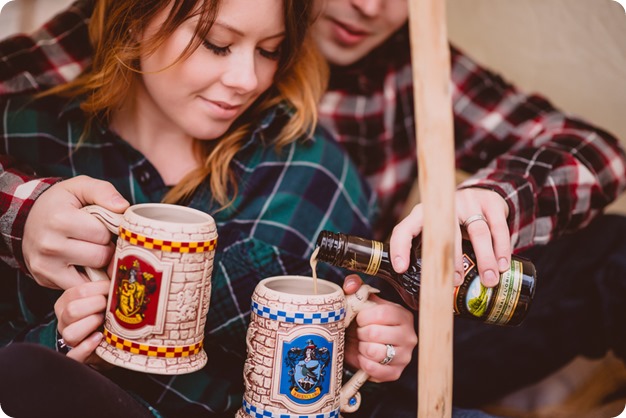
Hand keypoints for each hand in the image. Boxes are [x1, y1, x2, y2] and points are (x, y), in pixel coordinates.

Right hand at [23, 175, 128, 289]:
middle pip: (100, 256)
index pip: (103, 234)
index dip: (108, 230)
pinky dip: (88, 279)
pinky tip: (85, 265)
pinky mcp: (44, 279)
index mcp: (59, 220)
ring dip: (98, 265)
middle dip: (105, 248)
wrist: (28, 217)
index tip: (102, 225)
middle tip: (98, 240)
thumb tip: (123, 207)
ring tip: (92, 251)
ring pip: (93, 275)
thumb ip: (103, 191)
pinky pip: (79, 287)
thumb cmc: (60, 202)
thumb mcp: (80, 186)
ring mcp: (45, 266)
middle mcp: (49, 245)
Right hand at [54, 280, 109, 367]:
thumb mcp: (106, 296)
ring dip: (90, 325)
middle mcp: (64, 320)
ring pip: (70, 333)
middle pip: (72, 310)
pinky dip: (86, 347)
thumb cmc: (108, 315)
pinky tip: (99, 338)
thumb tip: (122, 265)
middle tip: (109, 306)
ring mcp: (68, 340)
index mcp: (68, 302)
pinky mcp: (76, 357)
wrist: (111, 342)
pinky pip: (74, 355)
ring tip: (104, 323)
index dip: (99, 288)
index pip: (77, 291)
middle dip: (95, 306)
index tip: (113, 288)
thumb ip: (108, 283)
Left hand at [343, 275, 416, 382]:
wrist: (366, 344)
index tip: (360, 319)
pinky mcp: (396, 372)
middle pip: (375, 334)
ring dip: (362, 348)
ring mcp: (405, 355)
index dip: (364, 317)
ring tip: (363, 344)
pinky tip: (364, 356)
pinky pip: (375, 370)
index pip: (382, 314)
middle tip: (360, 332)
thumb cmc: (367, 321)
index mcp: (402, 315)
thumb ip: (356, 287)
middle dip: (360, 333)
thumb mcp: (363, 301)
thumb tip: (351, 285)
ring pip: (375, 353)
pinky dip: (364, 363)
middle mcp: (409, 335)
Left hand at [390, 187, 509, 286]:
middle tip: (456, 281)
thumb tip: (423, 290)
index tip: (401, 268)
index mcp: (422, 215)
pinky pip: (498, 227)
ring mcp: (468, 202)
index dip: (400, 248)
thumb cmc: (454, 222)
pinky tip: (503, 265)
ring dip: (485, 258)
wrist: (481, 194)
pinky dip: (502, 248)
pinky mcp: (490, 202)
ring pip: (478, 231)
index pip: (404, 229)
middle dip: (452, 259)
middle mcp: (444, 207)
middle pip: (446, 232)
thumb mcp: (436, 231)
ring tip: (489, 280)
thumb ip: (429, 252)